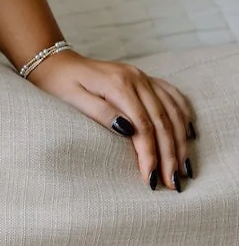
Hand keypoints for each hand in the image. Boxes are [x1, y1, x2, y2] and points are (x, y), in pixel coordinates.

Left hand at [27, 51, 195, 191]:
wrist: (56, 62)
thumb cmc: (59, 84)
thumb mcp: (72, 99)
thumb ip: (100, 113)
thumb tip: (128, 131)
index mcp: (118, 84)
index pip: (143, 125)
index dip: (150, 154)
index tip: (152, 179)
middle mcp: (136, 78)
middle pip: (162, 121)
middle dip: (170, 155)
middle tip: (174, 183)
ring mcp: (143, 77)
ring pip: (172, 112)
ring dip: (180, 141)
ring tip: (183, 168)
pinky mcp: (144, 79)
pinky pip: (172, 96)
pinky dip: (183, 116)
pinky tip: (190, 134)